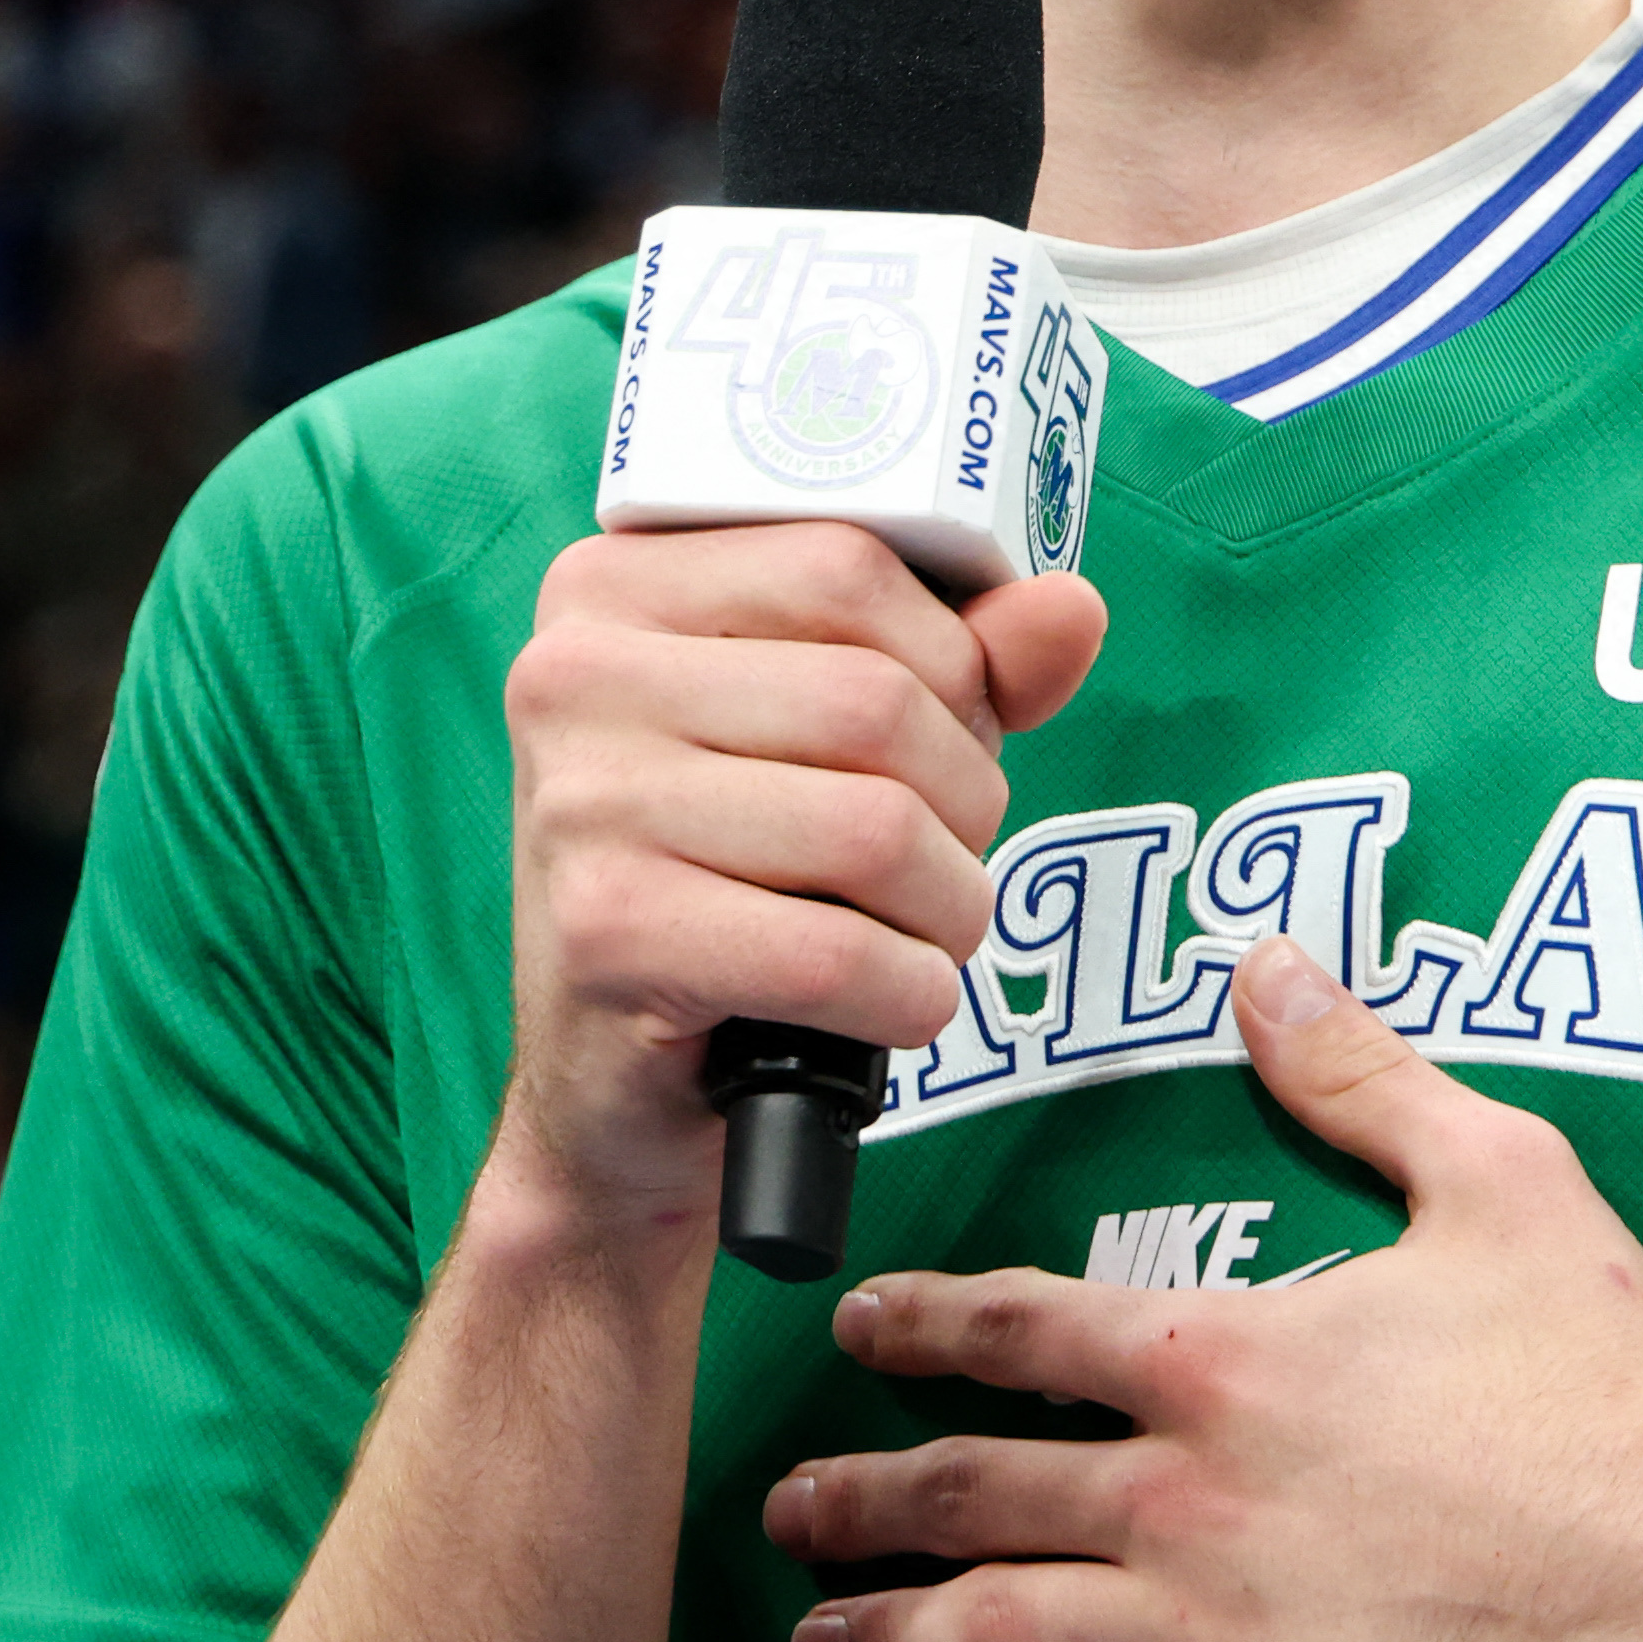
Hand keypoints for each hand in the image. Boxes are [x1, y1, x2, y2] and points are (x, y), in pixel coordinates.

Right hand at [493, 528, 1103, 1235]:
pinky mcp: (605, 933)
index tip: (942, 733)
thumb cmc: (730, 875)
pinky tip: (889, 1001)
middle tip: (937, 859)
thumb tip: (1068, 610)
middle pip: (878, 703)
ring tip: (917, 932)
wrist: (608, 1076)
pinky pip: (834, 953)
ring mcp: (581, 804)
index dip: (950, 662)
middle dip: (964, 800)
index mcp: (616, 588)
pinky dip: (908, 994)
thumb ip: (957, 662)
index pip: (848, 565)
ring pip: (876, 830)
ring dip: (949, 906)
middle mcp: (574, 676)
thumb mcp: (829, 740)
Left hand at [764, 937, 1642, 1641]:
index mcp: (1223, 1354)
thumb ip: (1363, 1078)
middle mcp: (1180, 1486)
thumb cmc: (1607, 1373)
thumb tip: (1267, 965)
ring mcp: (1204, 1619)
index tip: (854, 1330)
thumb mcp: (1500, 1178)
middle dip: (860, 1496)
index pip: (1023, 1327)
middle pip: (969, 1486)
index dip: (924, 1324)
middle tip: (783, 1511)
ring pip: (994, 1629)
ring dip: (883, 1635)